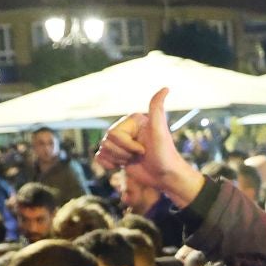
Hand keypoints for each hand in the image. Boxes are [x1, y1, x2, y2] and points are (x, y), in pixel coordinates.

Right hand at [96, 88, 204, 205]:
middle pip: (106, 141)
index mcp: (131, 120)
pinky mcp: (116, 155)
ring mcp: (120, 143)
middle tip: (140, 155)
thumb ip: (157, 109)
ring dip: (118, 160)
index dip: (127, 145)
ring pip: (102, 150)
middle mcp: (125, 129)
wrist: (165, 177)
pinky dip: (108, 164)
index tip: (144, 149)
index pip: (113, 133)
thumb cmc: (165, 155)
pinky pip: (99, 157)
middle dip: (123, 153)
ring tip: (134, 160)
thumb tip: (166, 87)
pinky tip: (121, 166)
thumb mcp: (160, 131)